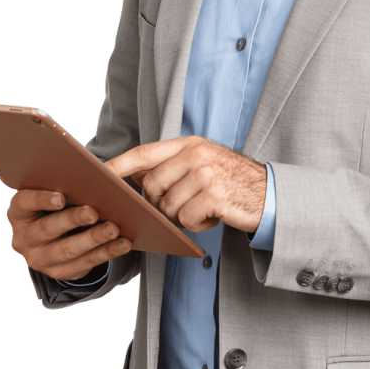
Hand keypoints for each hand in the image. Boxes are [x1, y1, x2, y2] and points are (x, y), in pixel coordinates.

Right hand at [7, 188, 132, 281]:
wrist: (59, 234)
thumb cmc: (60, 203)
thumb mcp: (56, 190)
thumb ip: (64, 180)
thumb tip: (91, 167)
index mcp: (19, 211)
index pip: (24, 202)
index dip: (41, 199)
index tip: (61, 197)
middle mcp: (23, 237)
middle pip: (48, 228)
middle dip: (72, 219)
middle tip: (94, 212)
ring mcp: (39, 257)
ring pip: (67, 250)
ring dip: (93, 239)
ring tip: (114, 229)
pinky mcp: (58, 272)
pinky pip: (84, 264)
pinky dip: (105, 252)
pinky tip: (122, 243)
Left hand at [105, 135, 266, 234]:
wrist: (270, 193)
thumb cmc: (231, 182)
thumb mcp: (203, 163)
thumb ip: (172, 166)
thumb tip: (135, 180)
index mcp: (189, 144)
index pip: (144, 153)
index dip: (119, 164)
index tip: (99, 174)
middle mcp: (196, 154)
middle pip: (152, 185)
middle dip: (159, 203)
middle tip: (179, 207)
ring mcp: (206, 174)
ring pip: (169, 205)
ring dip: (181, 216)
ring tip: (202, 209)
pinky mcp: (215, 196)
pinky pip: (188, 218)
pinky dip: (197, 224)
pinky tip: (213, 216)